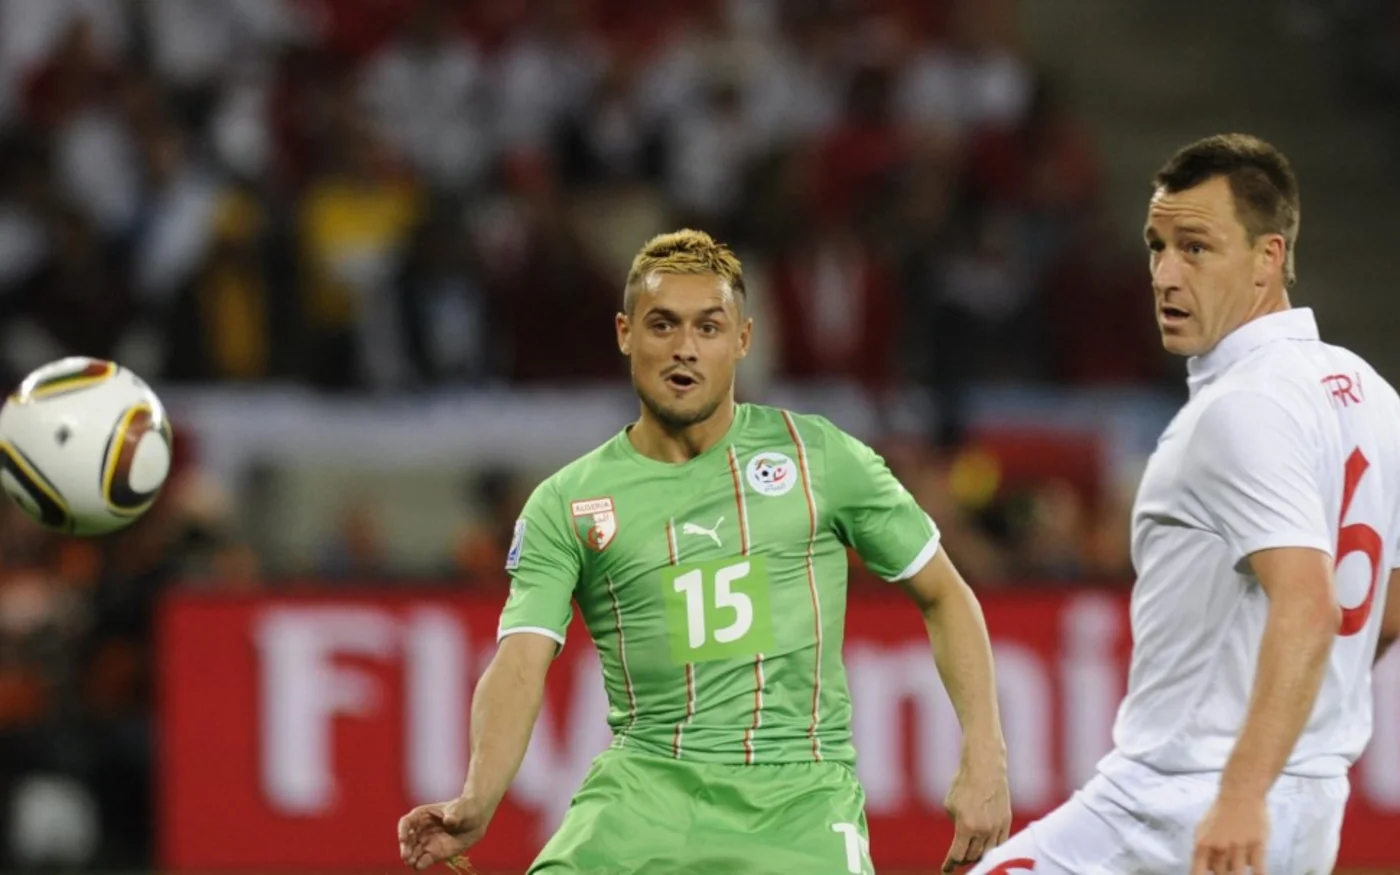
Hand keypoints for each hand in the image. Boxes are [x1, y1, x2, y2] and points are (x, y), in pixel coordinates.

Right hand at [398, 796, 490, 871]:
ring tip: (411, 863)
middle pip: (407, 840)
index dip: (402, 830)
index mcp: (422, 815)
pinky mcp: (434, 854)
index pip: (406, 822)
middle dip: (405, 848)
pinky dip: (420, 864)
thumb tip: (449, 821)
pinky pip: (423, 861)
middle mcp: (421, 830)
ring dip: (410, 858)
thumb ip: (454, 815)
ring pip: (413, 852)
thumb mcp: (461, 809)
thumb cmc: (465, 809)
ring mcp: (427, 843)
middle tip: (406, 856)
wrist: (476, 820)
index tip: (403, 838)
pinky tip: (420, 866)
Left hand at [941, 752, 1011, 871]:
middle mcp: (983, 831)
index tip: (945, 870)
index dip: (950, 864)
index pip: (957, 855)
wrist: (985, 768)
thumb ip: (956, 825)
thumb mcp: (950, 805)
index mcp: (965, 827)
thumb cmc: (963, 784)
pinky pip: (1000, 843)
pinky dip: (991, 848)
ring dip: (977, 856)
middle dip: (963, 861)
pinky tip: (984, 849)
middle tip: (957, 862)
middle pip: (972, 856)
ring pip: (988, 852)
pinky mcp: (1006, 822)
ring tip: (969, 856)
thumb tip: (962, 838)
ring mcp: (996, 827)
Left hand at [1192, 793, 1268, 874]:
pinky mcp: (1258, 845)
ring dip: (1237, 871)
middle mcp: (1219, 848)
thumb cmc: (1220, 812)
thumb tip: (1207, 869)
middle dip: (1223, 871)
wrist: (1240, 793)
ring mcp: (1239, 847)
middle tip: (1227, 861)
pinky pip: (1258, 870)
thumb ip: (1204, 850)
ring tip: (1238, 860)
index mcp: (1202, 844)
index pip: (1197, 872)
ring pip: (1237, 873)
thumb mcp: (1203, 829)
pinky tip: (1257, 874)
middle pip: (1220, 874)